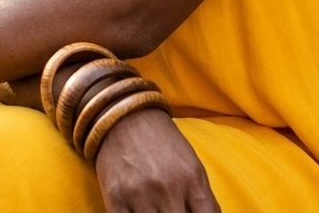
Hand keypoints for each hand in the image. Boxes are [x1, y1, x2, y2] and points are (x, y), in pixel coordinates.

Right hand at [94, 108, 219, 211]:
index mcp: (191, 178)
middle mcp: (167, 187)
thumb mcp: (192, 166)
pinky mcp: (115, 197)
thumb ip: (203, 200)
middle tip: (172, 209)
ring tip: (157, 209)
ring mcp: (140, 194)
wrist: (126, 116)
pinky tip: (139, 212)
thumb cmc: (163, 143)